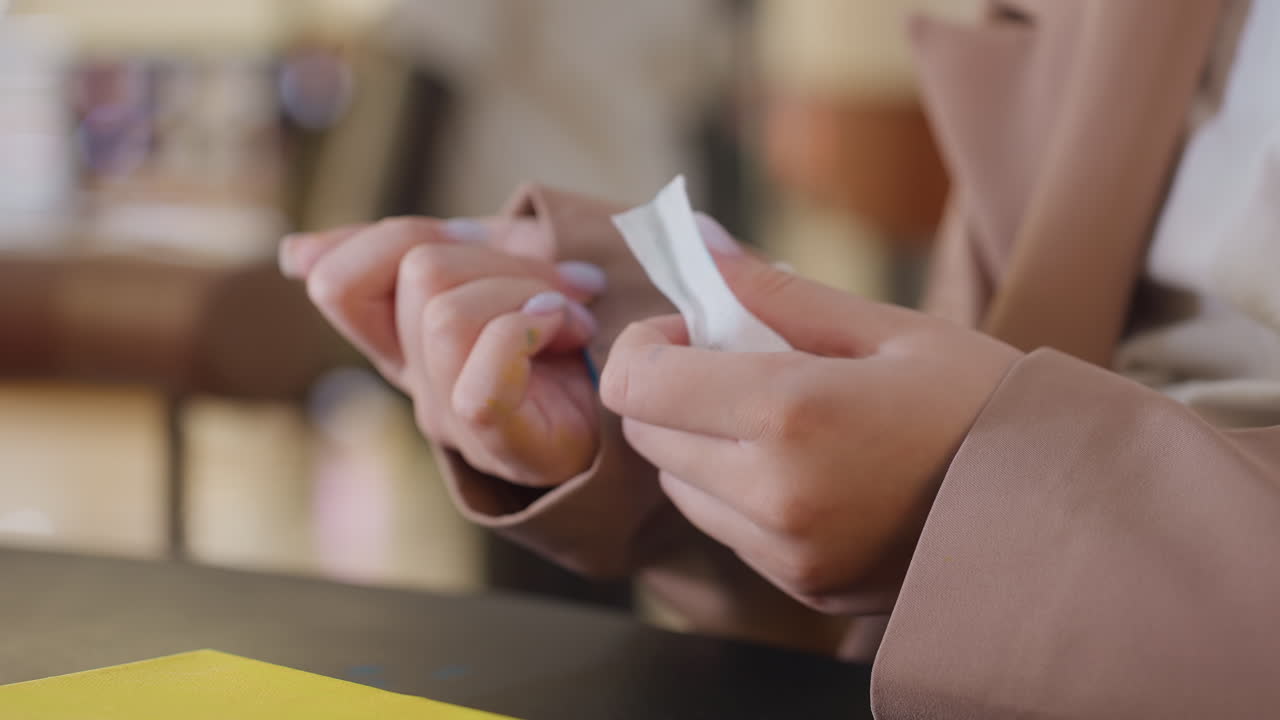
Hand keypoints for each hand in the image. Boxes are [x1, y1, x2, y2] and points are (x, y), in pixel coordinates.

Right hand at [281, 217, 607, 485]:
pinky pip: (483, 371)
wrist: (643, 408)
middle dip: (503, 258)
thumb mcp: (493, 269)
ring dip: (532, 293)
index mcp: (406, 339)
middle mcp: (419, 381)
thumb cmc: (573, 336)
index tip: (466, 238)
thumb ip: (417, 252)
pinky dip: (532, 330)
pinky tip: (570, 335)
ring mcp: (456, 418)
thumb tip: (295, 253)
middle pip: (417, 274)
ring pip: (447, 314)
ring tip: (573, 316)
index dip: (386, 239)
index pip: (341, 283)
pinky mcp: (504, 444)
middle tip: (563, 282)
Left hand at [601, 222, 1020, 611]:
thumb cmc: (980, 400)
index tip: (691, 328)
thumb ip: (775, 291)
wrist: (1060, 508)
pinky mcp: (801, 585)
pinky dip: (736, 490)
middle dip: (673, 390)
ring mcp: (786, 552)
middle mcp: (775, 495)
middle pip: (649, 435)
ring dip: (699, 443)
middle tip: (740, 361)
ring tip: (779, 416)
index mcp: (794, 414)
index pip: (641, 384)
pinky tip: (802, 465)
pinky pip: (725, 528)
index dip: (646, 345)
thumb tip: (695, 243)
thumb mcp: (887, 327)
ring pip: (679, 487)